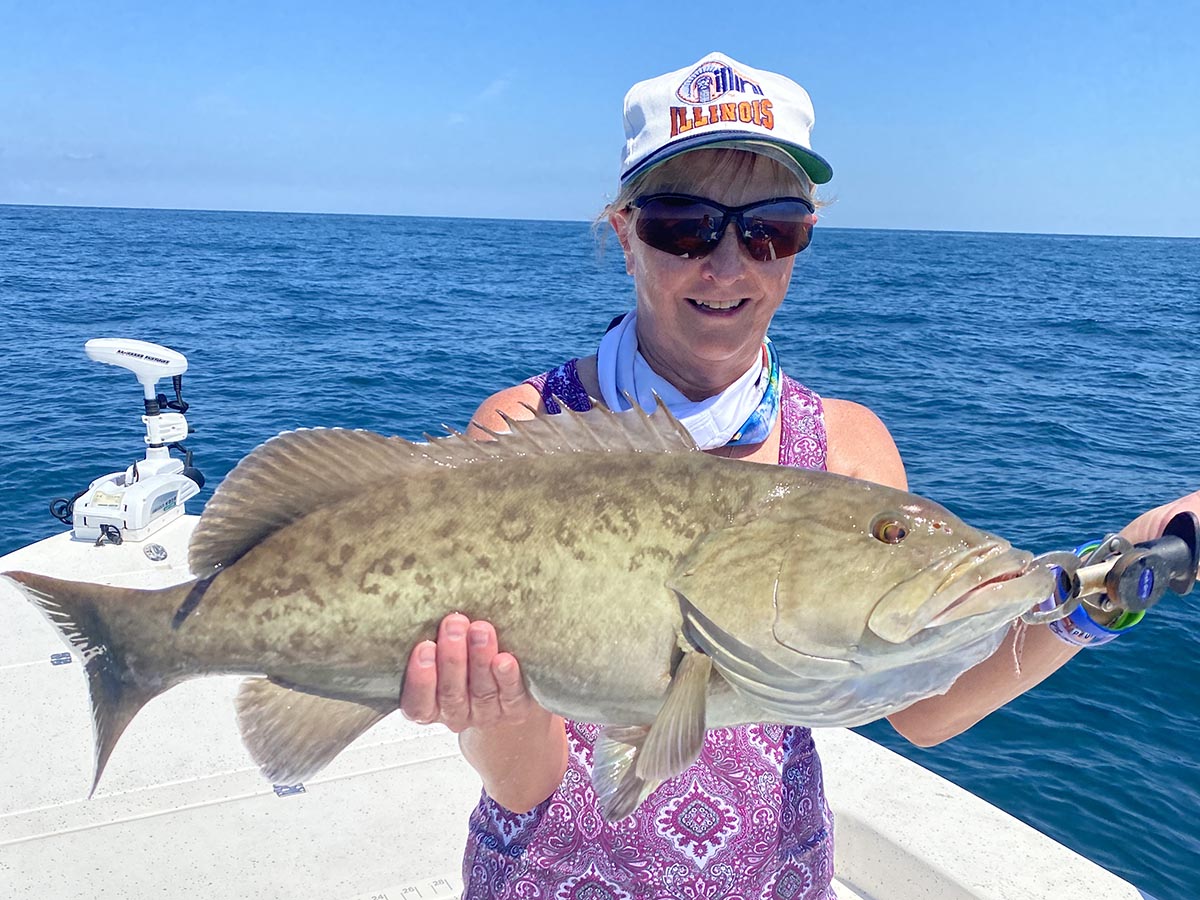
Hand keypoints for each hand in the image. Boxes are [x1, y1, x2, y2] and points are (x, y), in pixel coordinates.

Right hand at [400, 613, 538, 732]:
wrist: (507, 680)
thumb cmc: (463, 657)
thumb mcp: (440, 648)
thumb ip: (432, 637)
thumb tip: (420, 596)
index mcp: (429, 704)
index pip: (417, 703)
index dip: (420, 679)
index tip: (424, 647)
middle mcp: (455, 712)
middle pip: (451, 692)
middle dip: (452, 657)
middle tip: (454, 625)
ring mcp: (486, 713)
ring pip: (481, 691)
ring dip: (479, 659)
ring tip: (481, 630)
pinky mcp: (514, 708)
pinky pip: (510, 696)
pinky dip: (507, 677)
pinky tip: (505, 660)